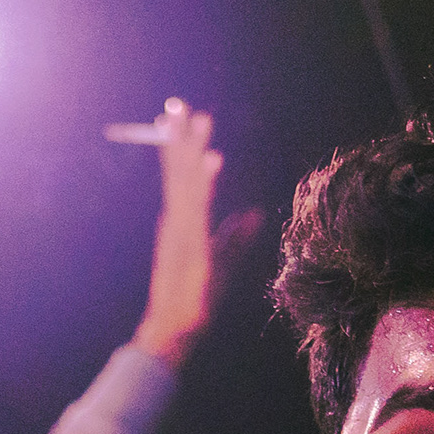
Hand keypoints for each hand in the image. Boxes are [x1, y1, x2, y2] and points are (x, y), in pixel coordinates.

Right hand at [131, 101, 259, 367]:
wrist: (177, 328)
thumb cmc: (197, 300)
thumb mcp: (223, 262)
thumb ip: (237, 236)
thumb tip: (256, 212)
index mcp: (180, 221)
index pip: (180, 175)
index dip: (180, 146)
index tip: (178, 117)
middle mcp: (177, 220)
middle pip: (177, 169)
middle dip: (178, 136)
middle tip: (177, 104)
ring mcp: (181, 229)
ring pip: (186, 180)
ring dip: (192, 148)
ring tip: (197, 119)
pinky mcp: (191, 242)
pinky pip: (199, 206)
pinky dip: (206, 182)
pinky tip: (213, 160)